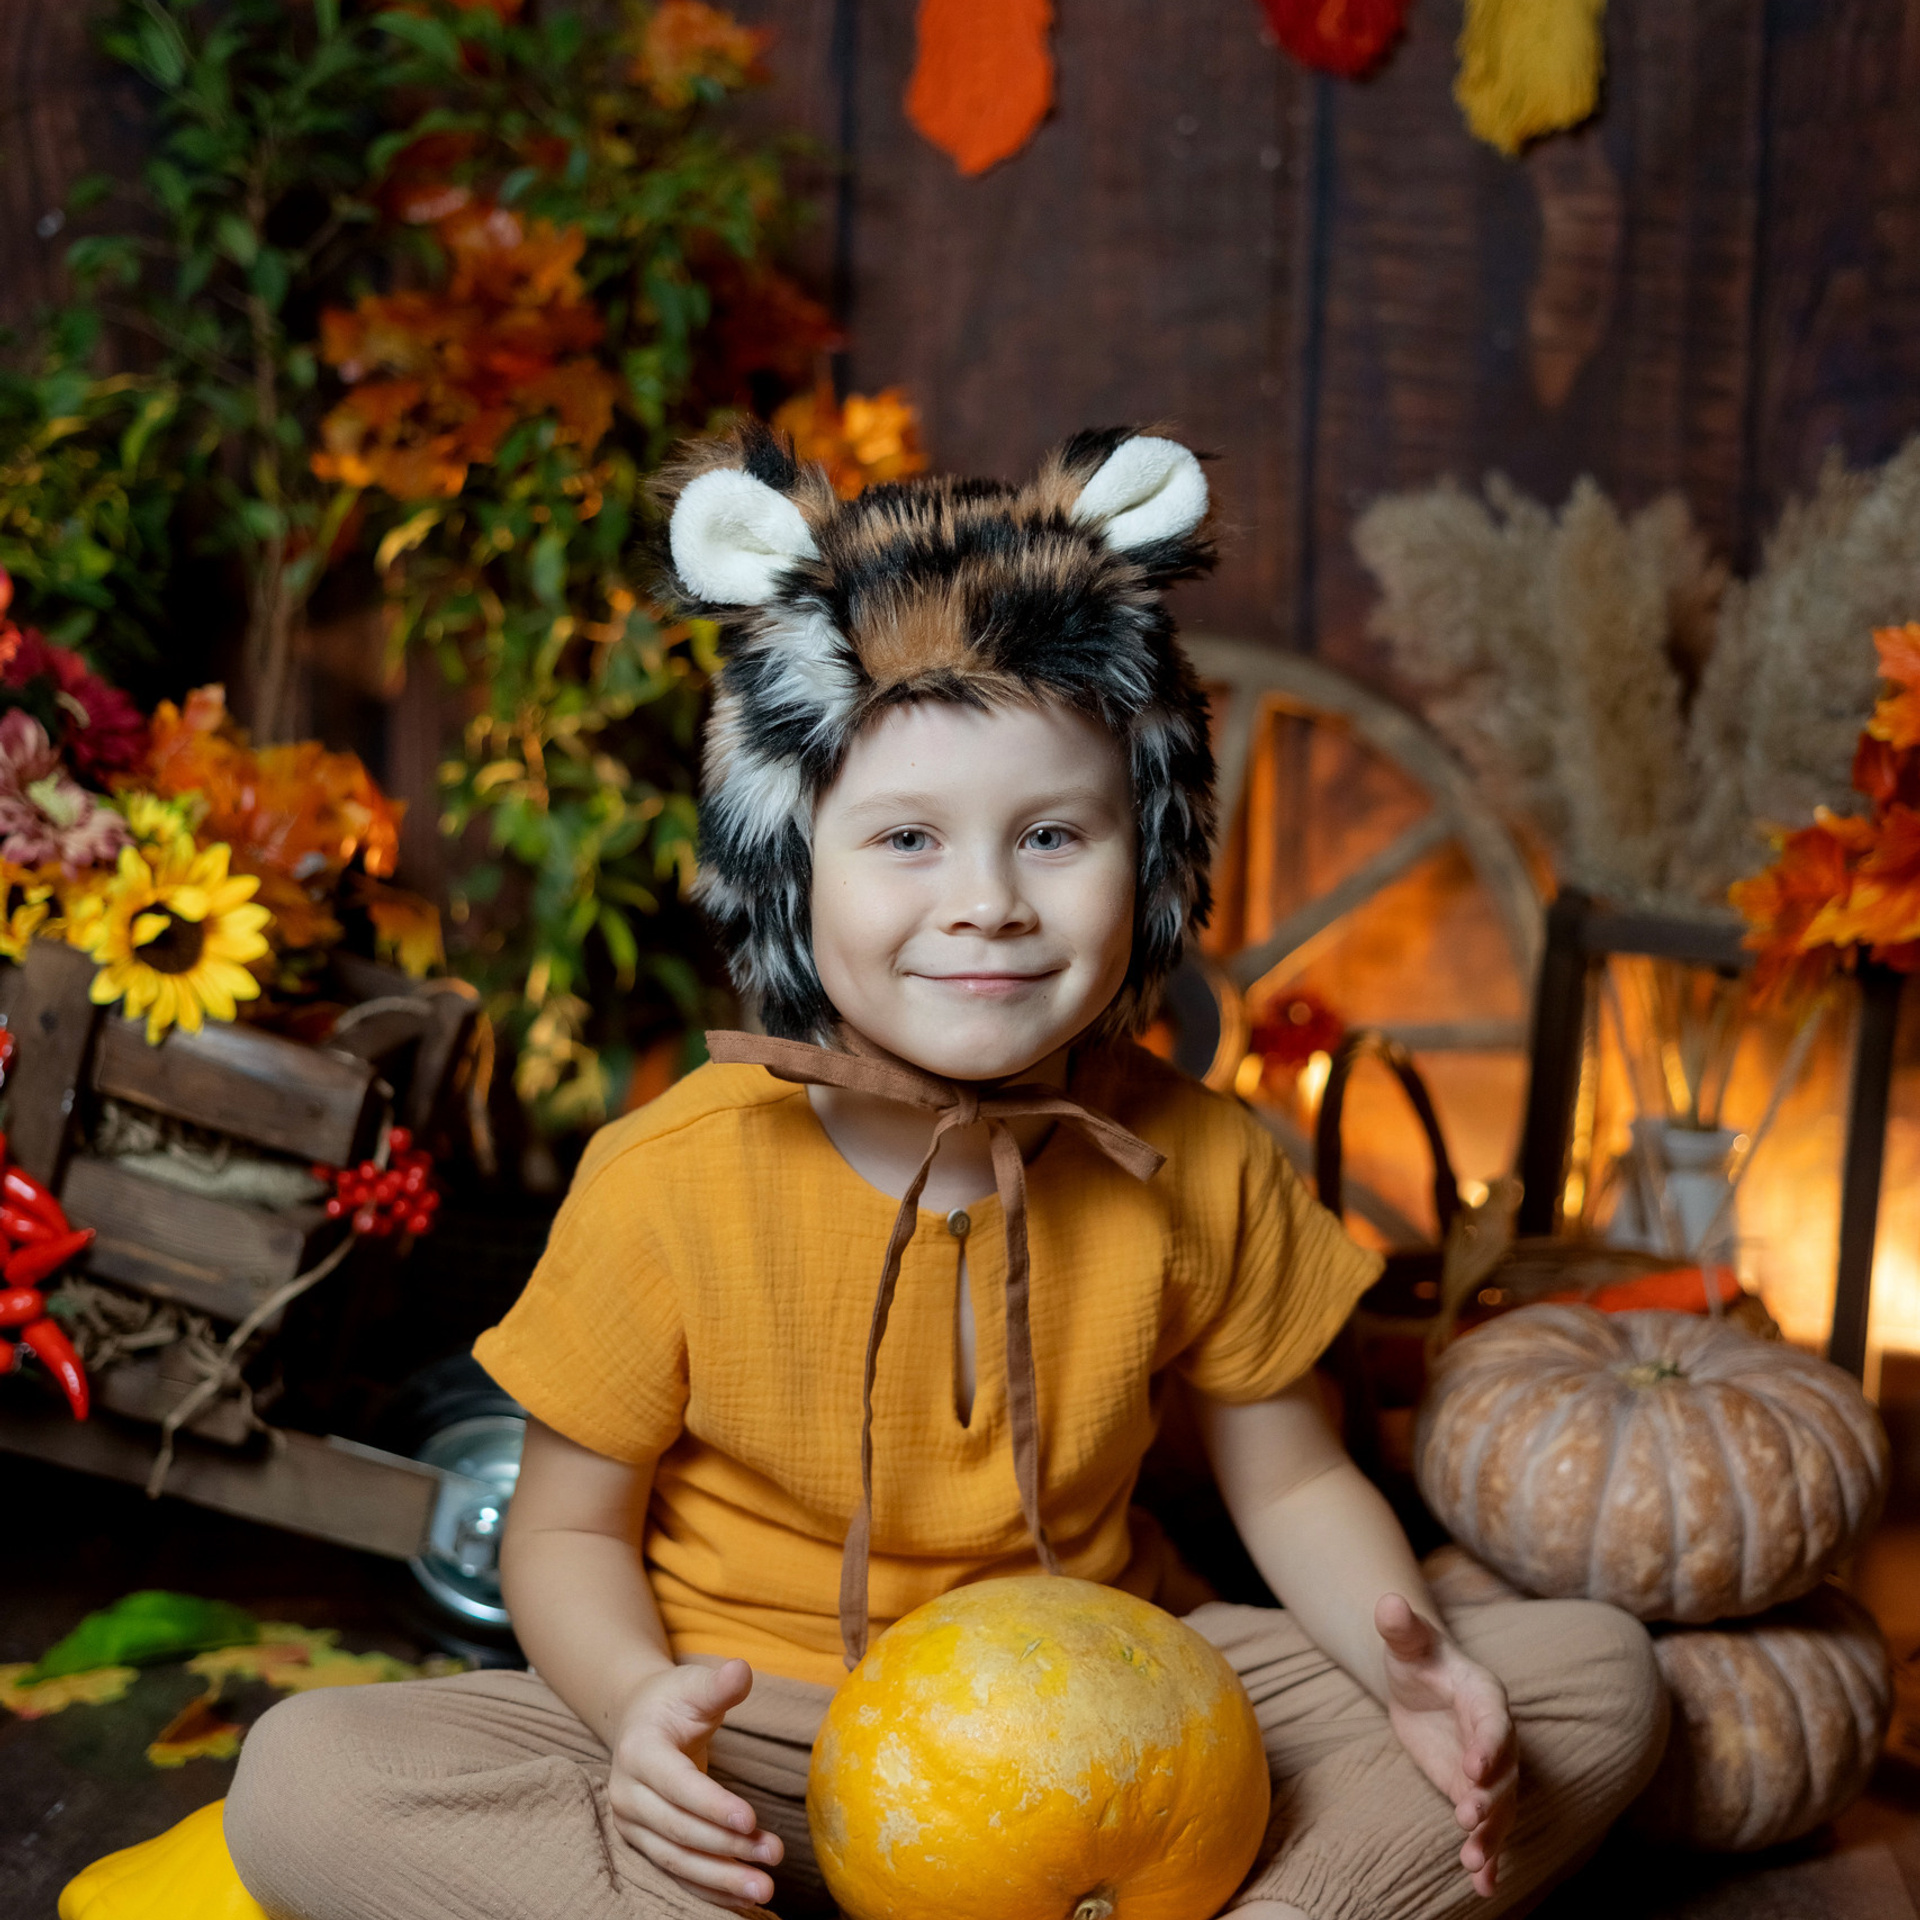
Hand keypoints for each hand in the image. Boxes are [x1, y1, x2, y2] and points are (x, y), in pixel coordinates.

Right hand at [607, 1659, 784, 1908]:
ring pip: (677, 1860)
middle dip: (728, 1846)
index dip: (712, 1805)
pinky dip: (710, 1888)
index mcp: (639, 1752)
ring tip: (764, 1888)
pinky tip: (743, 1896)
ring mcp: (632, 1825)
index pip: (677, 1786)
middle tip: (773, 1854)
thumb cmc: (673, 1702)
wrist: (638, 1721)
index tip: (751, 1819)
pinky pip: (677, 1872)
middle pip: (679, 1830)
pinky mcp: (644, 1844)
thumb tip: (741, 1671)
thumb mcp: (693, 1686)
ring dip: (722, 1878)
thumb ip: (718, 1685)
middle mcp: (628, 1795)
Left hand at [1376, 1594, 1516, 1896]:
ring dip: (1490, 1835)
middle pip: (1501, 1772)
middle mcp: (1494, 1736)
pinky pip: (1487, 1827)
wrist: (1418, 1678)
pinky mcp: (1472, 1791)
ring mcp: (1486, 1769)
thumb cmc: (1415, 1654)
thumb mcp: (1405, 1640)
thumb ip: (1399, 1626)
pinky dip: (1489, 1857)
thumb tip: (1387, 1601)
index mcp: (1483, 1695)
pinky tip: (1483, 1886)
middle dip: (1489, 1798)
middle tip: (1469, 1819)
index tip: (1475, 1767)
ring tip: (1474, 1862)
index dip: (1488, 1744)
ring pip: (1498, 1807)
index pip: (1492, 1721)